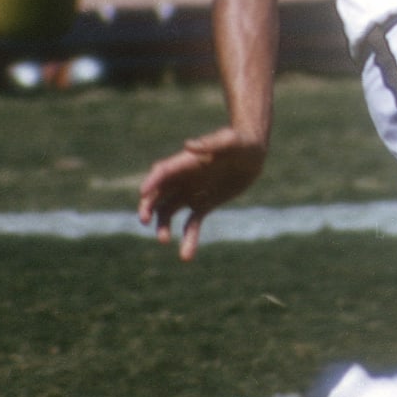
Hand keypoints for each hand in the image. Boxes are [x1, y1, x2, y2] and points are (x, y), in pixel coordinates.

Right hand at [136, 127, 266, 261]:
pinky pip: (191, 224)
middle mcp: (183, 179)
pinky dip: (188, 238)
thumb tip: (189, 145)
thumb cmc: (240, 141)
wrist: (253, 154)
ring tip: (164, 240)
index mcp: (185, 162)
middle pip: (157, 194)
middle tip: (145, 220)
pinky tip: (186, 255)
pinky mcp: (203, 205)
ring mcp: (191, 193)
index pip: (162, 172)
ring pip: (168, 212)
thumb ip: (210, 143)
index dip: (151, 182)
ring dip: (163, 226)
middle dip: (148, 207)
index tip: (143, 193)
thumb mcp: (229, 140)